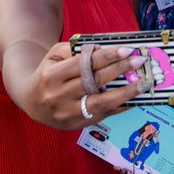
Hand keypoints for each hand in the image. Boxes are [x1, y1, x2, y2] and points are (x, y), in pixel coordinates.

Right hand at [27, 42, 144, 128]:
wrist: (31, 101)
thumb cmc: (48, 73)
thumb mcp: (55, 55)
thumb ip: (78, 49)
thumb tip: (105, 48)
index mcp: (52, 76)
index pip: (84, 64)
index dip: (107, 57)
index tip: (127, 49)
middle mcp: (58, 97)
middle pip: (94, 82)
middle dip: (120, 70)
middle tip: (140, 61)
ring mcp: (67, 114)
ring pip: (101, 103)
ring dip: (125, 93)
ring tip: (143, 84)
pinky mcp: (76, 125)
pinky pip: (103, 116)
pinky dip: (120, 107)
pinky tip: (134, 98)